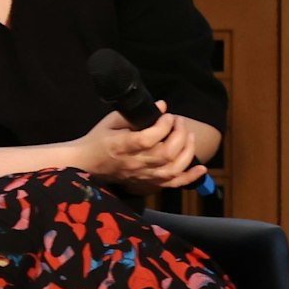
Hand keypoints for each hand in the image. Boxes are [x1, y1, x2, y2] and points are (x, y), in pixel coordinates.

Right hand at [83, 103, 207, 193]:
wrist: (86, 164)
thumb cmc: (98, 139)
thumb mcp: (111, 121)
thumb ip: (136, 114)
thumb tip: (161, 105)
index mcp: (121, 146)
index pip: (147, 138)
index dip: (163, 126)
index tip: (168, 115)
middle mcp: (133, 163)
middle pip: (165, 154)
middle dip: (179, 135)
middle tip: (179, 122)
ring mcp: (142, 176)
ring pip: (172, 169)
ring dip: (187, 151)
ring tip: (189, 136)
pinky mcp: (147, 184)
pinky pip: (173, 184)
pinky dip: (190, 177)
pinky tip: (201, 168)